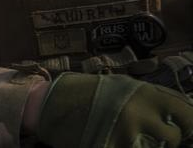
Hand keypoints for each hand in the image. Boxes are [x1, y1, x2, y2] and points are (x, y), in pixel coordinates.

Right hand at [35, 73, 192, 147]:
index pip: (188, 114)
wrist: (50, 104)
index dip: (188, 124)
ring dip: (146, 145)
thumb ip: (151, 99)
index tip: (183, 130)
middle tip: (147, 134)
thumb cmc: (87, 92)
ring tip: (129, 138)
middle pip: (173, 137)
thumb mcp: (122, 85)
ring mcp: (126, 134)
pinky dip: (125, 147)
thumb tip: (178, 115)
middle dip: (164, 138)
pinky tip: (116, 142)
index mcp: (146, 94)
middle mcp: (140, 113)